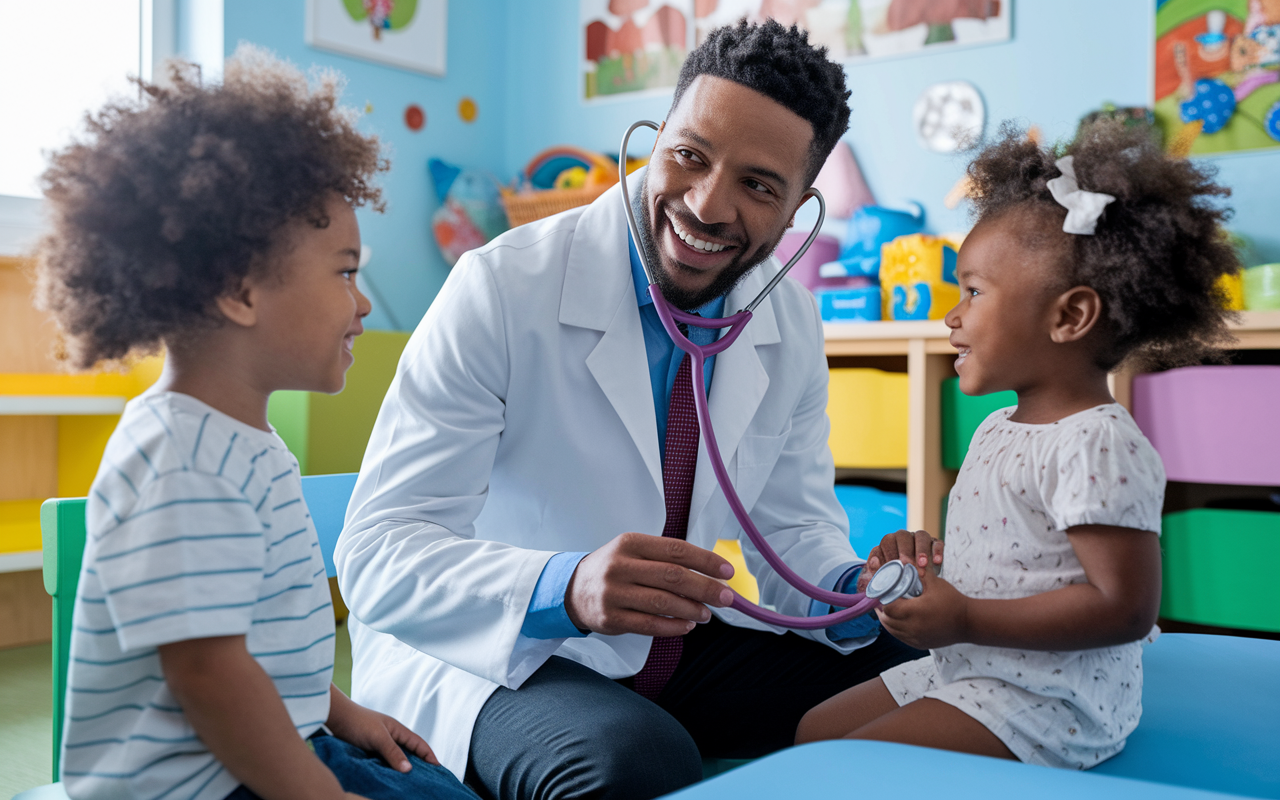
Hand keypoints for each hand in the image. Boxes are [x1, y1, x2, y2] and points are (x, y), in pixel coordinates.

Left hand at [326, 687, 438, 770]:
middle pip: (411, 753)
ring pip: (397, 759)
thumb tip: (409, 769)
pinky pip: (385, 762)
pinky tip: (391, 779)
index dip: (430, 755)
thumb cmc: (358, 722)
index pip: (420, 744)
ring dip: (403, 769)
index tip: (438, 769)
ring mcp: (381, 744)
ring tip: (410, 782)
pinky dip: (390, 770)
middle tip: (428, 779)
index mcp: (398, 730)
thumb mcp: (378, 738)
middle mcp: (392, 737)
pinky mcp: (370, 751)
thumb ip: (393, 752)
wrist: (336, 718)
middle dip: (420, 764)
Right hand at [565, 532, 735, 635]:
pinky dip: (674, 627)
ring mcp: (613, 593)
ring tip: (706, 614)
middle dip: (706, 588)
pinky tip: (687, 626)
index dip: (706, 561)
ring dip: (692, 609)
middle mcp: (620, 566)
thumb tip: (708, 574)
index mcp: (630, 543)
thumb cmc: (613, 570)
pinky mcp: (611, 618)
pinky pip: (649, 625)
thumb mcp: (633, 552)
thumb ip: (665, 560)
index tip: (727, 571)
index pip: (676, 550)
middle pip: (673, 576)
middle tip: (726, 597)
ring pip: (663, 602)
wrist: (572, 590)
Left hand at [857, 529, 942, 591]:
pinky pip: (936, 542)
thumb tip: (873, 565)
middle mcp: (904, 537)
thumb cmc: (896, 578)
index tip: (893, 567)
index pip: (887, 541)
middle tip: (908, 566)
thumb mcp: (885, 576)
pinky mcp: (934, 543)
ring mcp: (919, 538)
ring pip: (920, 536)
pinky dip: (937, 551)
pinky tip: (937, 562)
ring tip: (923, 566)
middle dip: (905, 552)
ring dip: (921, 550)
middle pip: (903, 536)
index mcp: (889, 542)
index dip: (890, 553)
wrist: (917, 581)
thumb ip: (877, 572)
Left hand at [874, 565, 968, 649]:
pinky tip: (897, 620)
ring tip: (886, 608)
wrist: (968, 622)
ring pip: (891, 630)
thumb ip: (918, 572)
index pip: (888, 607)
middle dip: (881, 609)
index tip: (882, 591)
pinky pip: (900, 637)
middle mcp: (912, 628)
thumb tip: (904, 560)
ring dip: (887, 619)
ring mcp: (915, 638)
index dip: (882, 599)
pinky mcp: (918, 644)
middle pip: (886, 620)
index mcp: (914, 612)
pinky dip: (895, 628)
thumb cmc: (952, 600)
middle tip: (881, 599)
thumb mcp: (935, 583)